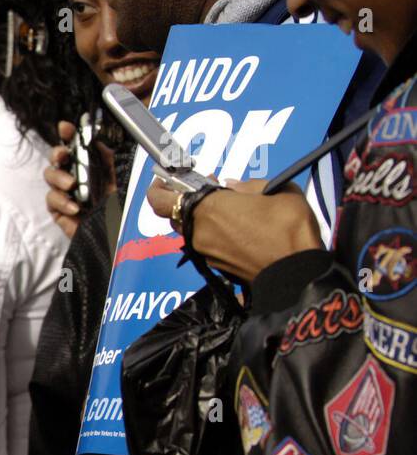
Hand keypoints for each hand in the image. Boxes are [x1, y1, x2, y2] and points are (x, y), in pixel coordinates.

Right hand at [44, 120, 114, 237]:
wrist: (119, 233)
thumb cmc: (120, 205)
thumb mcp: (119, 176)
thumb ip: (108, 157)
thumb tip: (97, 138)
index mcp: (89, 164)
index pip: (74, 144)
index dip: (67, 133)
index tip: (66, 127)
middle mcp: (75, 175)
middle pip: (56, 158)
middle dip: (57, 153)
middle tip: (63, 155)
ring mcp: (65, 193)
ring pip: (50, 177)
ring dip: (59, 178)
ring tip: (71, 184)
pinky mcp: (59, 211)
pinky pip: (52, 201)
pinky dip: (62, 201)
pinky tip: (75, 207)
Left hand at [146, 178, 321, 282]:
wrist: (297, 273)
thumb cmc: (289, 227)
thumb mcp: (276, 191)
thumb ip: (248, 186)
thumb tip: (233, 187)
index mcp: (208, 208)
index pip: (160, 201)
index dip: (157, 189)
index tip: (165, 180)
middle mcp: (200, 231)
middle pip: (176, 214)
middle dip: (186, 199)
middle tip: (206, 188)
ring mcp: (206, 251)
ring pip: (191, 229)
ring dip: (201, 217)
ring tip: (227, 207)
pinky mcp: (216, 266)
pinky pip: (206, 244)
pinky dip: (213, 233)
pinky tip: (237, 227)